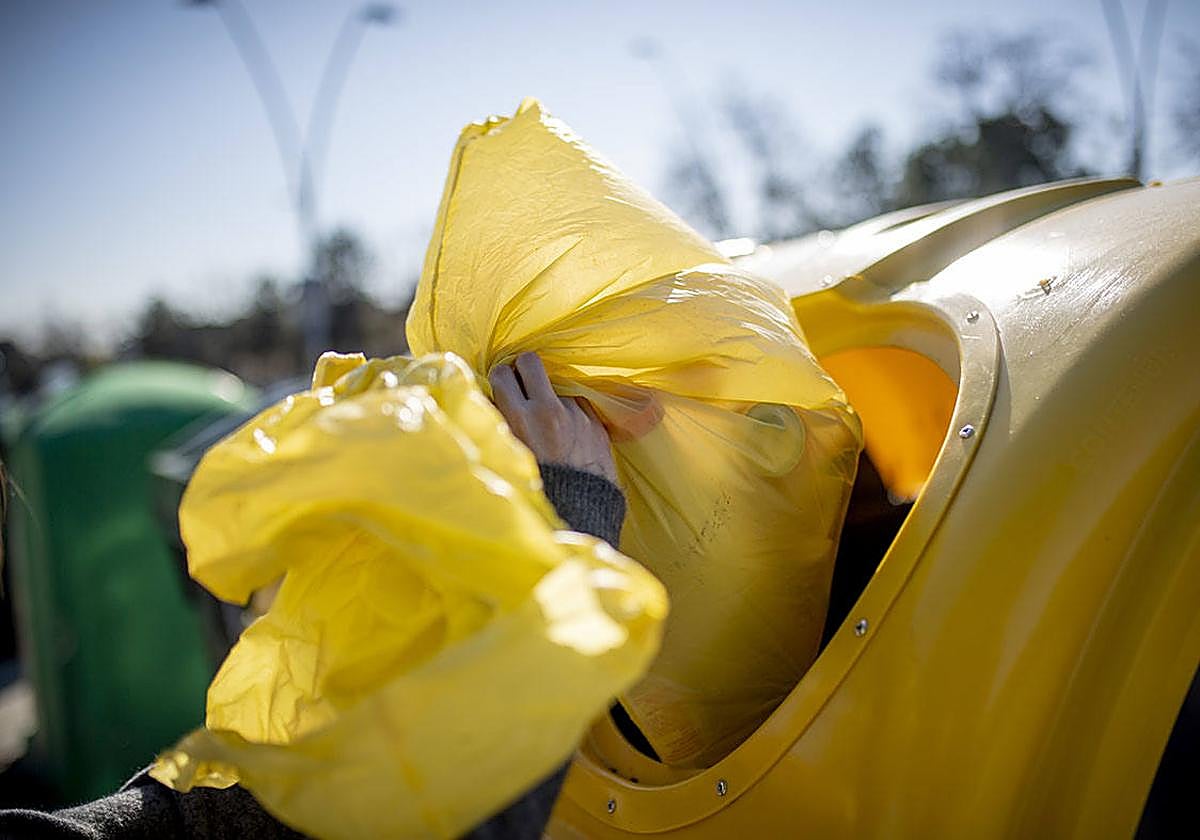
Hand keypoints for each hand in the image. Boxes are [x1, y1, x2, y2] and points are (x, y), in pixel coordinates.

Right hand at [489, 352, 618, 483]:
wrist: (579, 513)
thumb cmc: (536, 490)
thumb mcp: (507, 458)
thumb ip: (500, 426)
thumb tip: (490, 400)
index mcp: (521, 419)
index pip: (502, 375)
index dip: (501, 378)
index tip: (502, 387)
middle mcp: (549, 410)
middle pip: (530, 362)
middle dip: (523, 369)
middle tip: (522, 383)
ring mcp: (576, 413)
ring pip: (556, 385)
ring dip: (551, 396)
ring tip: (550, 422)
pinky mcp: (595, 422)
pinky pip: (578, 404)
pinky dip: (571, 412)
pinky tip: (568, 433)